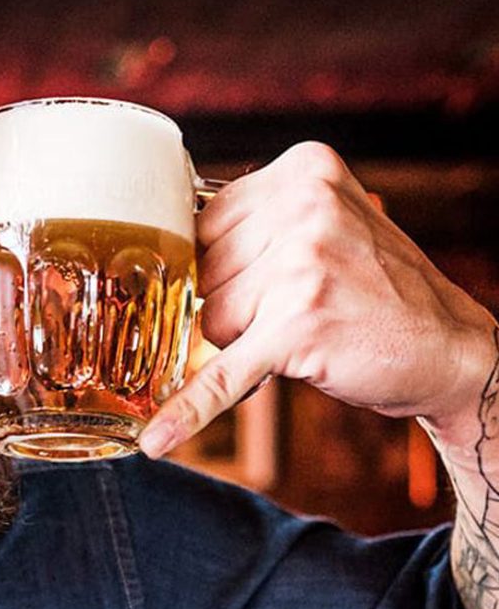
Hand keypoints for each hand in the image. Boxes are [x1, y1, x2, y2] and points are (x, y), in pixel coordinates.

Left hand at [138, 141, 496, 458]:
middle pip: (205, 272)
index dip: (227, 263)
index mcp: (304, 170)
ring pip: (211, 320)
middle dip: (238, 303)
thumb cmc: (375, 289)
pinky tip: (158, 438)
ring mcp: (301, 268)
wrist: (450, 347)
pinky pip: (223, 375)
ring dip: (248, 340)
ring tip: (308, 329)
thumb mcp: (327, 222)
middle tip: (301, 306)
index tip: (264, 276)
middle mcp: (303, 208)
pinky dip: (190, 410)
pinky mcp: (296, 329)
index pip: (204, 222)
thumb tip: (165, 246)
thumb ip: (256, 220)